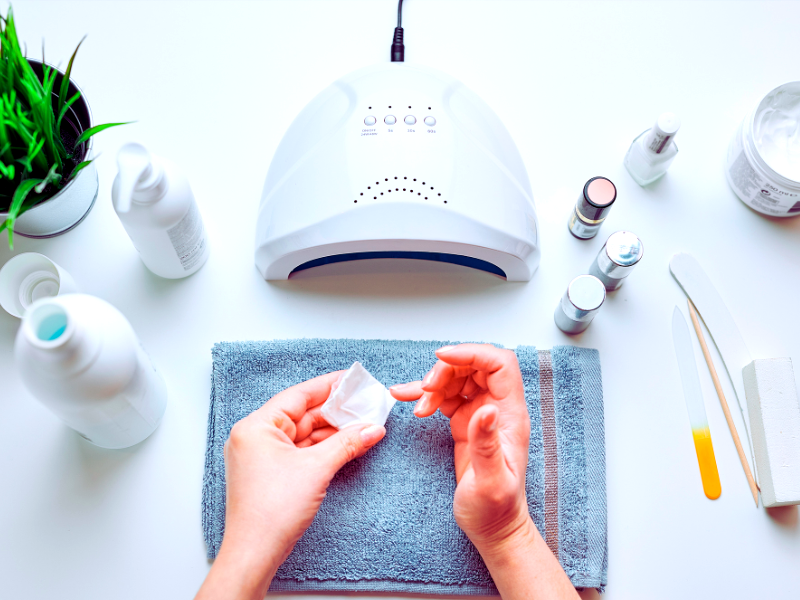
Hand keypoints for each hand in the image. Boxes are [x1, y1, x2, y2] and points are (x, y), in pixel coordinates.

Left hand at [196, 371, 385, 599]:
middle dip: (335, 413)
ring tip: (363, 426)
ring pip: (303, 434)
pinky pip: (300, 451)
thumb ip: (347, 443)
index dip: (328, 386)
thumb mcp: (317, 468)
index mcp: (257, 426)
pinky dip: (323, 448)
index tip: (351, 379)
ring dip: (332, 432)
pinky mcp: (270, 473)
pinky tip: (346, 445)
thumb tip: (373, 428)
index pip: (298, 396)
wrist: (255, 552)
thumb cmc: (271, 511)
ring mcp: (261, 456)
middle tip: (364, 405)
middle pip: (302, 414)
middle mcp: (255, 437)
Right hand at [390, 343, 530, 551]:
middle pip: (475, 365)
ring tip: (418, 404)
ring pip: (458, 378)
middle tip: (426, 389)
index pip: (500, 365)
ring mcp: (481, 414)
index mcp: (511, 415)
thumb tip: (486, 408)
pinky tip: (408, 397)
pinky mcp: (465, 422)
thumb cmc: (496, 509)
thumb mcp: (491, 482)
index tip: (442, 358)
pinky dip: (426, 395)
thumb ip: (487, 444)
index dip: (473, 353)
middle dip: (447, 369)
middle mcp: (498, 409)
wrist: (492, 527)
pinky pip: (446, 396)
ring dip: (434, 384)